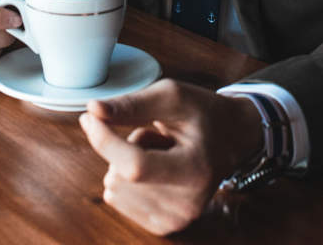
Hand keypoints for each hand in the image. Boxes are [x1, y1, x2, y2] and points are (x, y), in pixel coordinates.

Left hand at [79, 79, 262, 235]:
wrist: (232, 139)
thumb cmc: (203, 114)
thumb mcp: (173, 96)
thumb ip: (132, 104)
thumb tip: (93, 110)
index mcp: (196, 170)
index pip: (135, 166)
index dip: (105, 141)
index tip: (90, 117)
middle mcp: (187, 204)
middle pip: (119, 177)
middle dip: (126, 148)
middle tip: (159, 138)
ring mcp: (176, 219)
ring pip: (113, 188)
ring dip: (127, 163)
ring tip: (161, 153)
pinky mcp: (163, 226)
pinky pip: (116, 199)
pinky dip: (127, 180)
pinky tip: (157, 169)